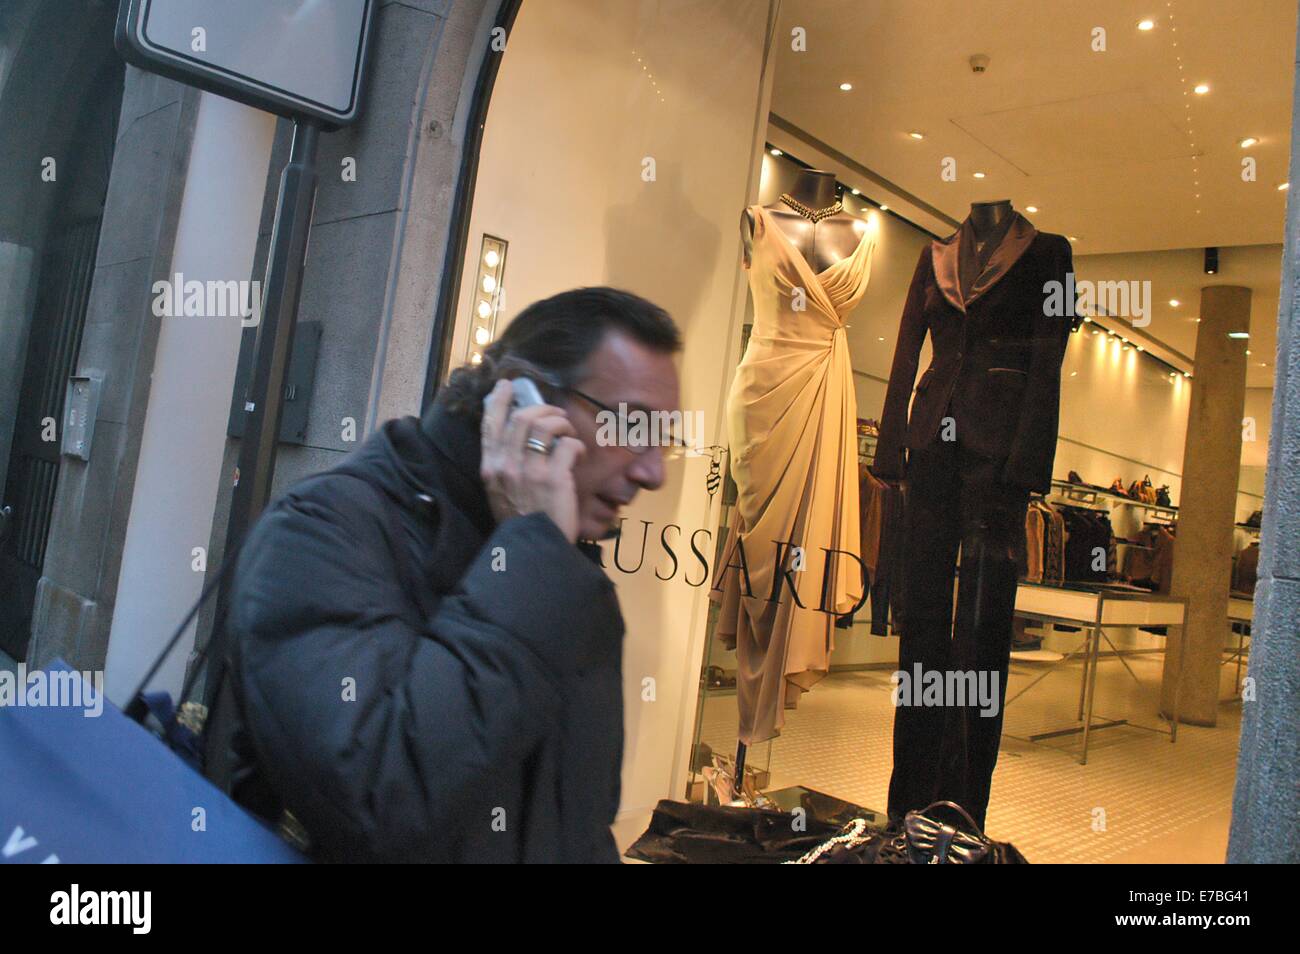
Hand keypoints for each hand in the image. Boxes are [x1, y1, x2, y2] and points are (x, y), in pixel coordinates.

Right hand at [479, 380, 584, 542]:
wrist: (533, 550)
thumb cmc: (522, 522)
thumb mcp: (500, 493)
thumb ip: (505, 467)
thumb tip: (519, 440)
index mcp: (491, 468)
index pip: (490, 425)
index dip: (498, 401)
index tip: (506, 386)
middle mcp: (506, 466)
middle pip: (521, 418)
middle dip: (543, 410)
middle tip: (556, 416)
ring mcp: (529, 471)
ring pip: (544, 425)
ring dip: (561, 423)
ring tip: (569, 434)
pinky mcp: (553, 478)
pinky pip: (567, 446)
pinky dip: (576, 446)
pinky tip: (579, 454)